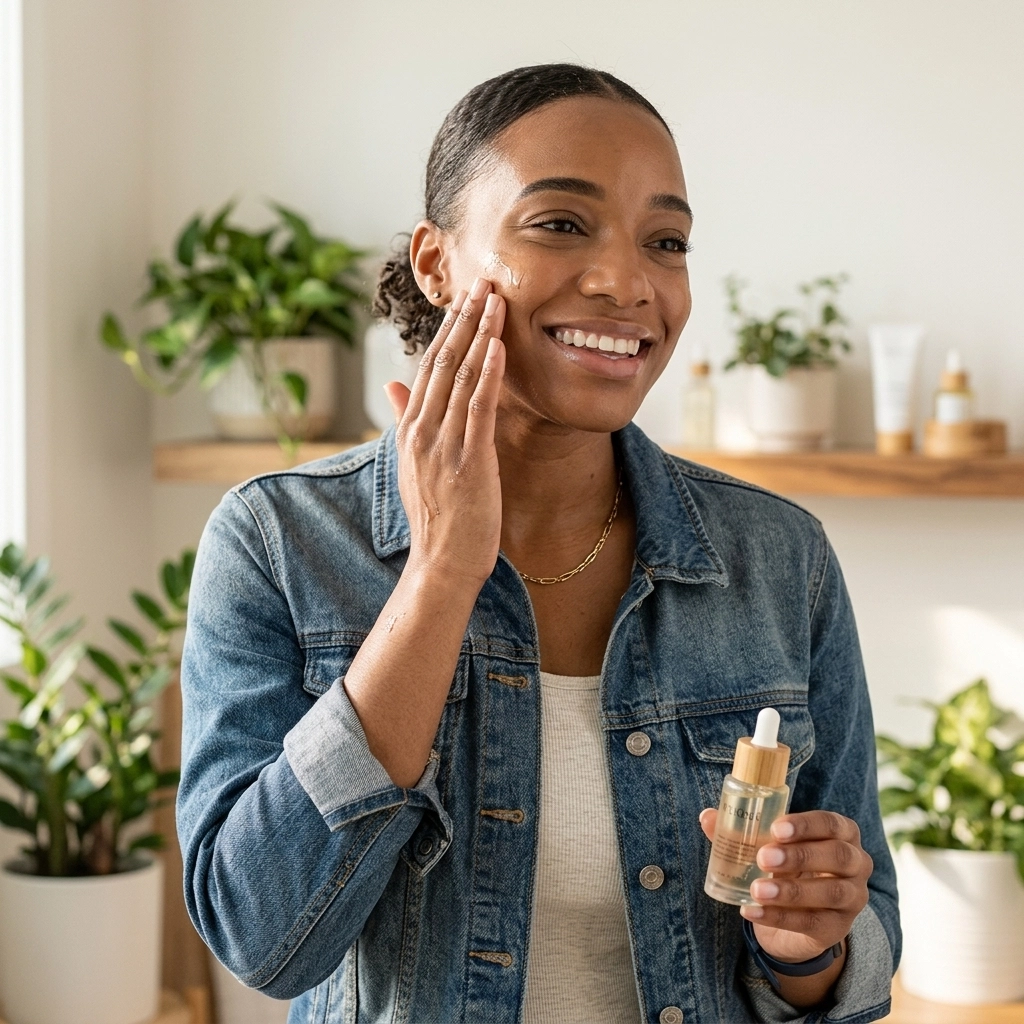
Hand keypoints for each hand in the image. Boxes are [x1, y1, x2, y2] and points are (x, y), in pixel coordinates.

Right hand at [384, 277, 505, 587]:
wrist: (441, 562)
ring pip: (461, 377)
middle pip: (443, 361)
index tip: (466, 298)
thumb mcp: (414, 463)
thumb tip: (393, 383)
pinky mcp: (469, 461)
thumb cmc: (436, 516)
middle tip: (484, 282)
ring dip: (480, 335)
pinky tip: (498, 346)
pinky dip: (487, 374)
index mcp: (411, 429)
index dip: (449, 328)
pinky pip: (478, 409)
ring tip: (497, 300)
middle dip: (465, 318)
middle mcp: (422, 431)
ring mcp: (443, 446)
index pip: (428, 366)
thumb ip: (405, 418)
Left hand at [700, 807, 870, 962]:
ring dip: (791, 890)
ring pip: (831, 892)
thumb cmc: (785, 866)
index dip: (806, 824)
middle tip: (763, 857)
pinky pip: (811, 923)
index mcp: (842, 833)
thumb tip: (707, 816)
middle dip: (800, 855)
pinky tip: (751, 911)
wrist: (795, 917)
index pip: (832, 823)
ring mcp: (852, 898)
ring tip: (758, 889)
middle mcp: (856, 863)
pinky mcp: (837, 928)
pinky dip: (779, 917)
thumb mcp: (768, 846)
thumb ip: (740, 831)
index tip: (776, 827)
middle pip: (838, 856)